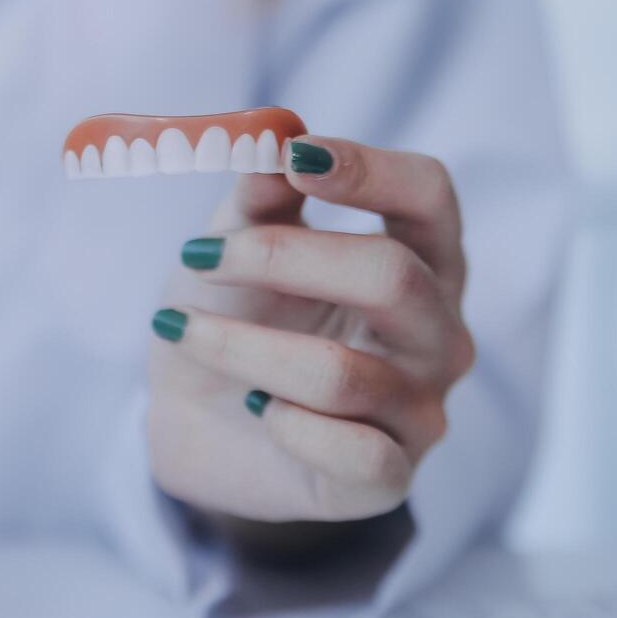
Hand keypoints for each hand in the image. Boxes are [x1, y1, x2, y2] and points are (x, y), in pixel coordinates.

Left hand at [148, 137, 474, 525]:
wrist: (194, 419)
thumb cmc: (233, 315)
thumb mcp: (233, 246)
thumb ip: (258, 197)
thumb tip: (271, 138)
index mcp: (418, 260)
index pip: (430, 197)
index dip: (369, 169)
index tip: (295, 158)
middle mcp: (437, 333)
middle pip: (394, 276)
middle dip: (282, 259)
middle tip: (197, 256)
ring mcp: (420, 411)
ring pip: (344, 372)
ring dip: (241, 347)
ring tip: (179, 328)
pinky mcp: (384, 479)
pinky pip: (352, 452)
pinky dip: (284, 424)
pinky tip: (251, 407)